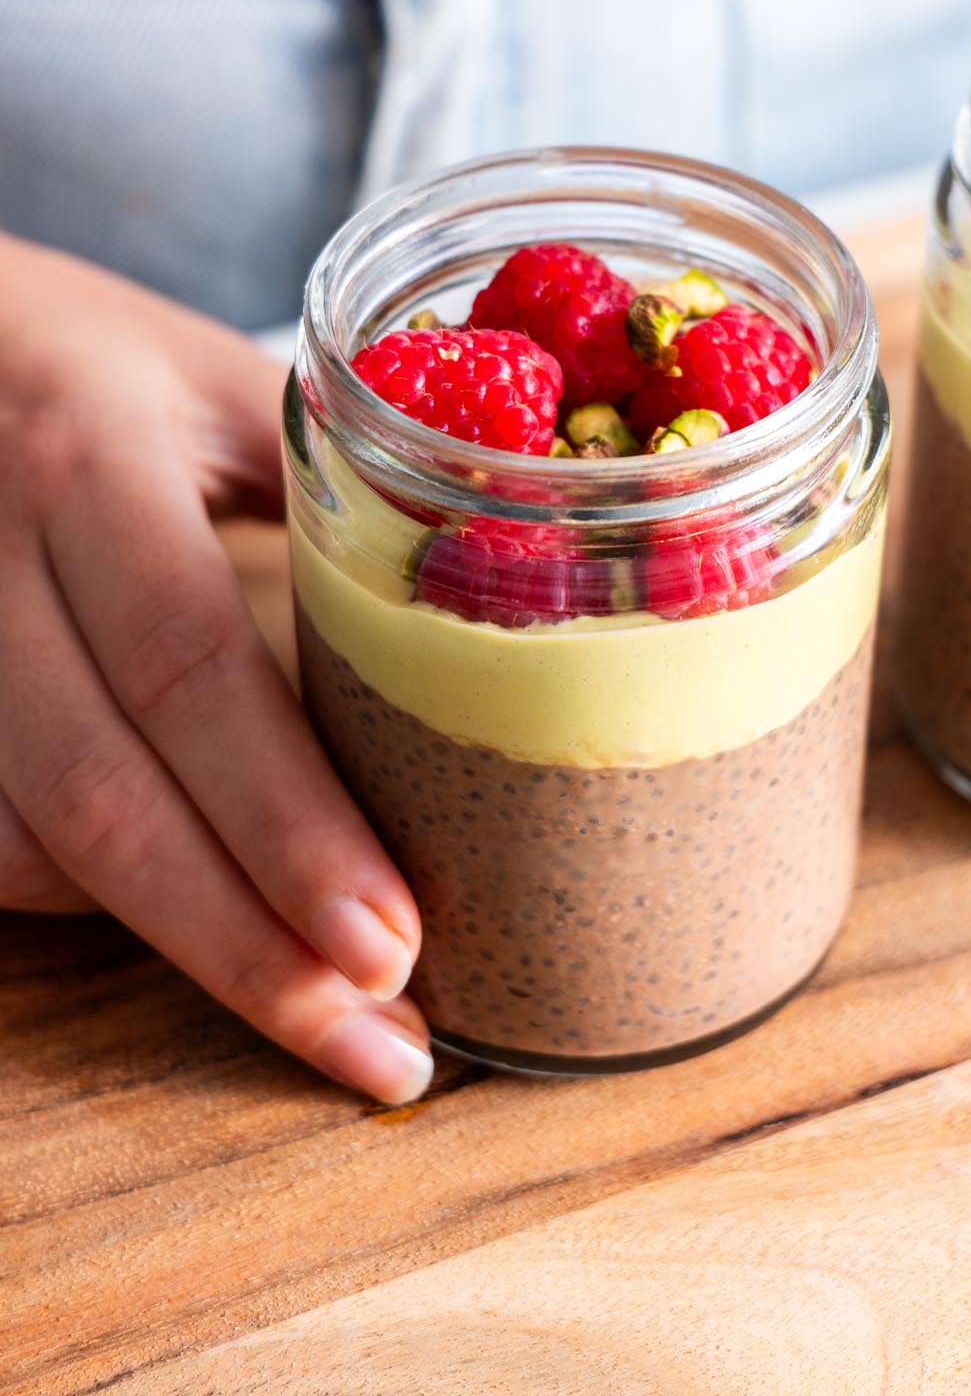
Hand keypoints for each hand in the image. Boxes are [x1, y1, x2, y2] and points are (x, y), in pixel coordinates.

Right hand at [0, 233, 431, 1104]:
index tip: (393, 944)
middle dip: (244, 942)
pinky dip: (87, 903)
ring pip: (25, 841)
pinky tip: (193, 923)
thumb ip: (337, 479)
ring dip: (171, 945)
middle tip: (377, 1039)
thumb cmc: (86, 356)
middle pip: (101, 795)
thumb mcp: (212, 381)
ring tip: (318, 1016)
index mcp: (91, 460)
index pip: (190, 669)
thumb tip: (498, 588)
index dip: (288, 823)